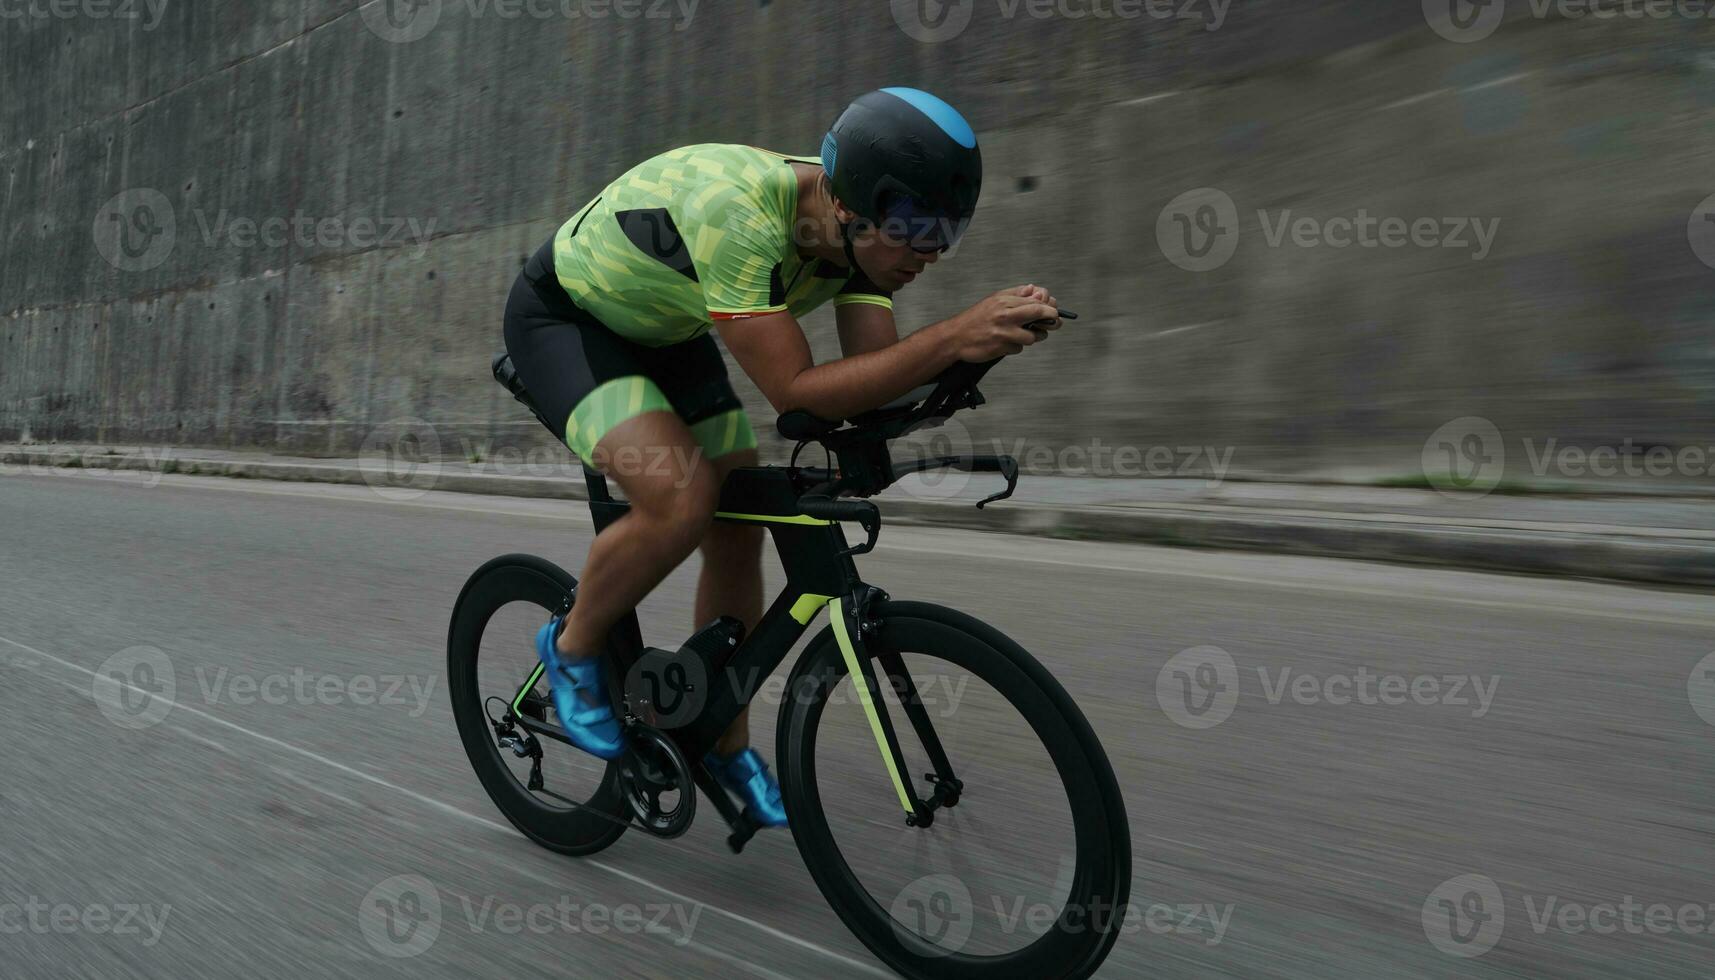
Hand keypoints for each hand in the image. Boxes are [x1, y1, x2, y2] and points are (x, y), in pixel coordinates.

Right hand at [945, 285, 1062, 362]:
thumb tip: (1034, 290)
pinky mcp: (1001, 347)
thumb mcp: (994, 300)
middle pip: (1040, 313)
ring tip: (1025, 335)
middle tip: (1054, 323)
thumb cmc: (975, 318)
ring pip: (1032, 336)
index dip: (1049, 306)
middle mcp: (1005, 315)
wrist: (955, 337)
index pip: (1036, 300)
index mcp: (1005, 301)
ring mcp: (1004, 332)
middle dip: (1052, 319)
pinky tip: (1006, 342)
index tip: (1053, 310)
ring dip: (1032, 337)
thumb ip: (1016, 294)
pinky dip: (1016, 347)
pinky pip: (1019, 348)